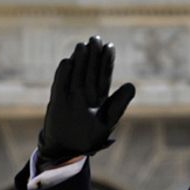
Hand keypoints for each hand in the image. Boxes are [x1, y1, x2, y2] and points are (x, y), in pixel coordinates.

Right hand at [37, 36, 136, 163]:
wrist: (68, 150)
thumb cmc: (89, 138)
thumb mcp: (108, 121)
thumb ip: (119, 104)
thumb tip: (132, 85)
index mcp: (98, 97)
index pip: (103, 74)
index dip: (106, 61)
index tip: (109, 46)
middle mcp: (84, 93)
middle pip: (89, 70)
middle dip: (93, 55)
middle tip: (95, 38)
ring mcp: (70, 96)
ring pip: (75, 74)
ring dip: (79, 60)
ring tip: (83, 45)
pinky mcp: (57, 102)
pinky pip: (59, 86)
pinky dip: (62, 74)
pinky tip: (67, 62)